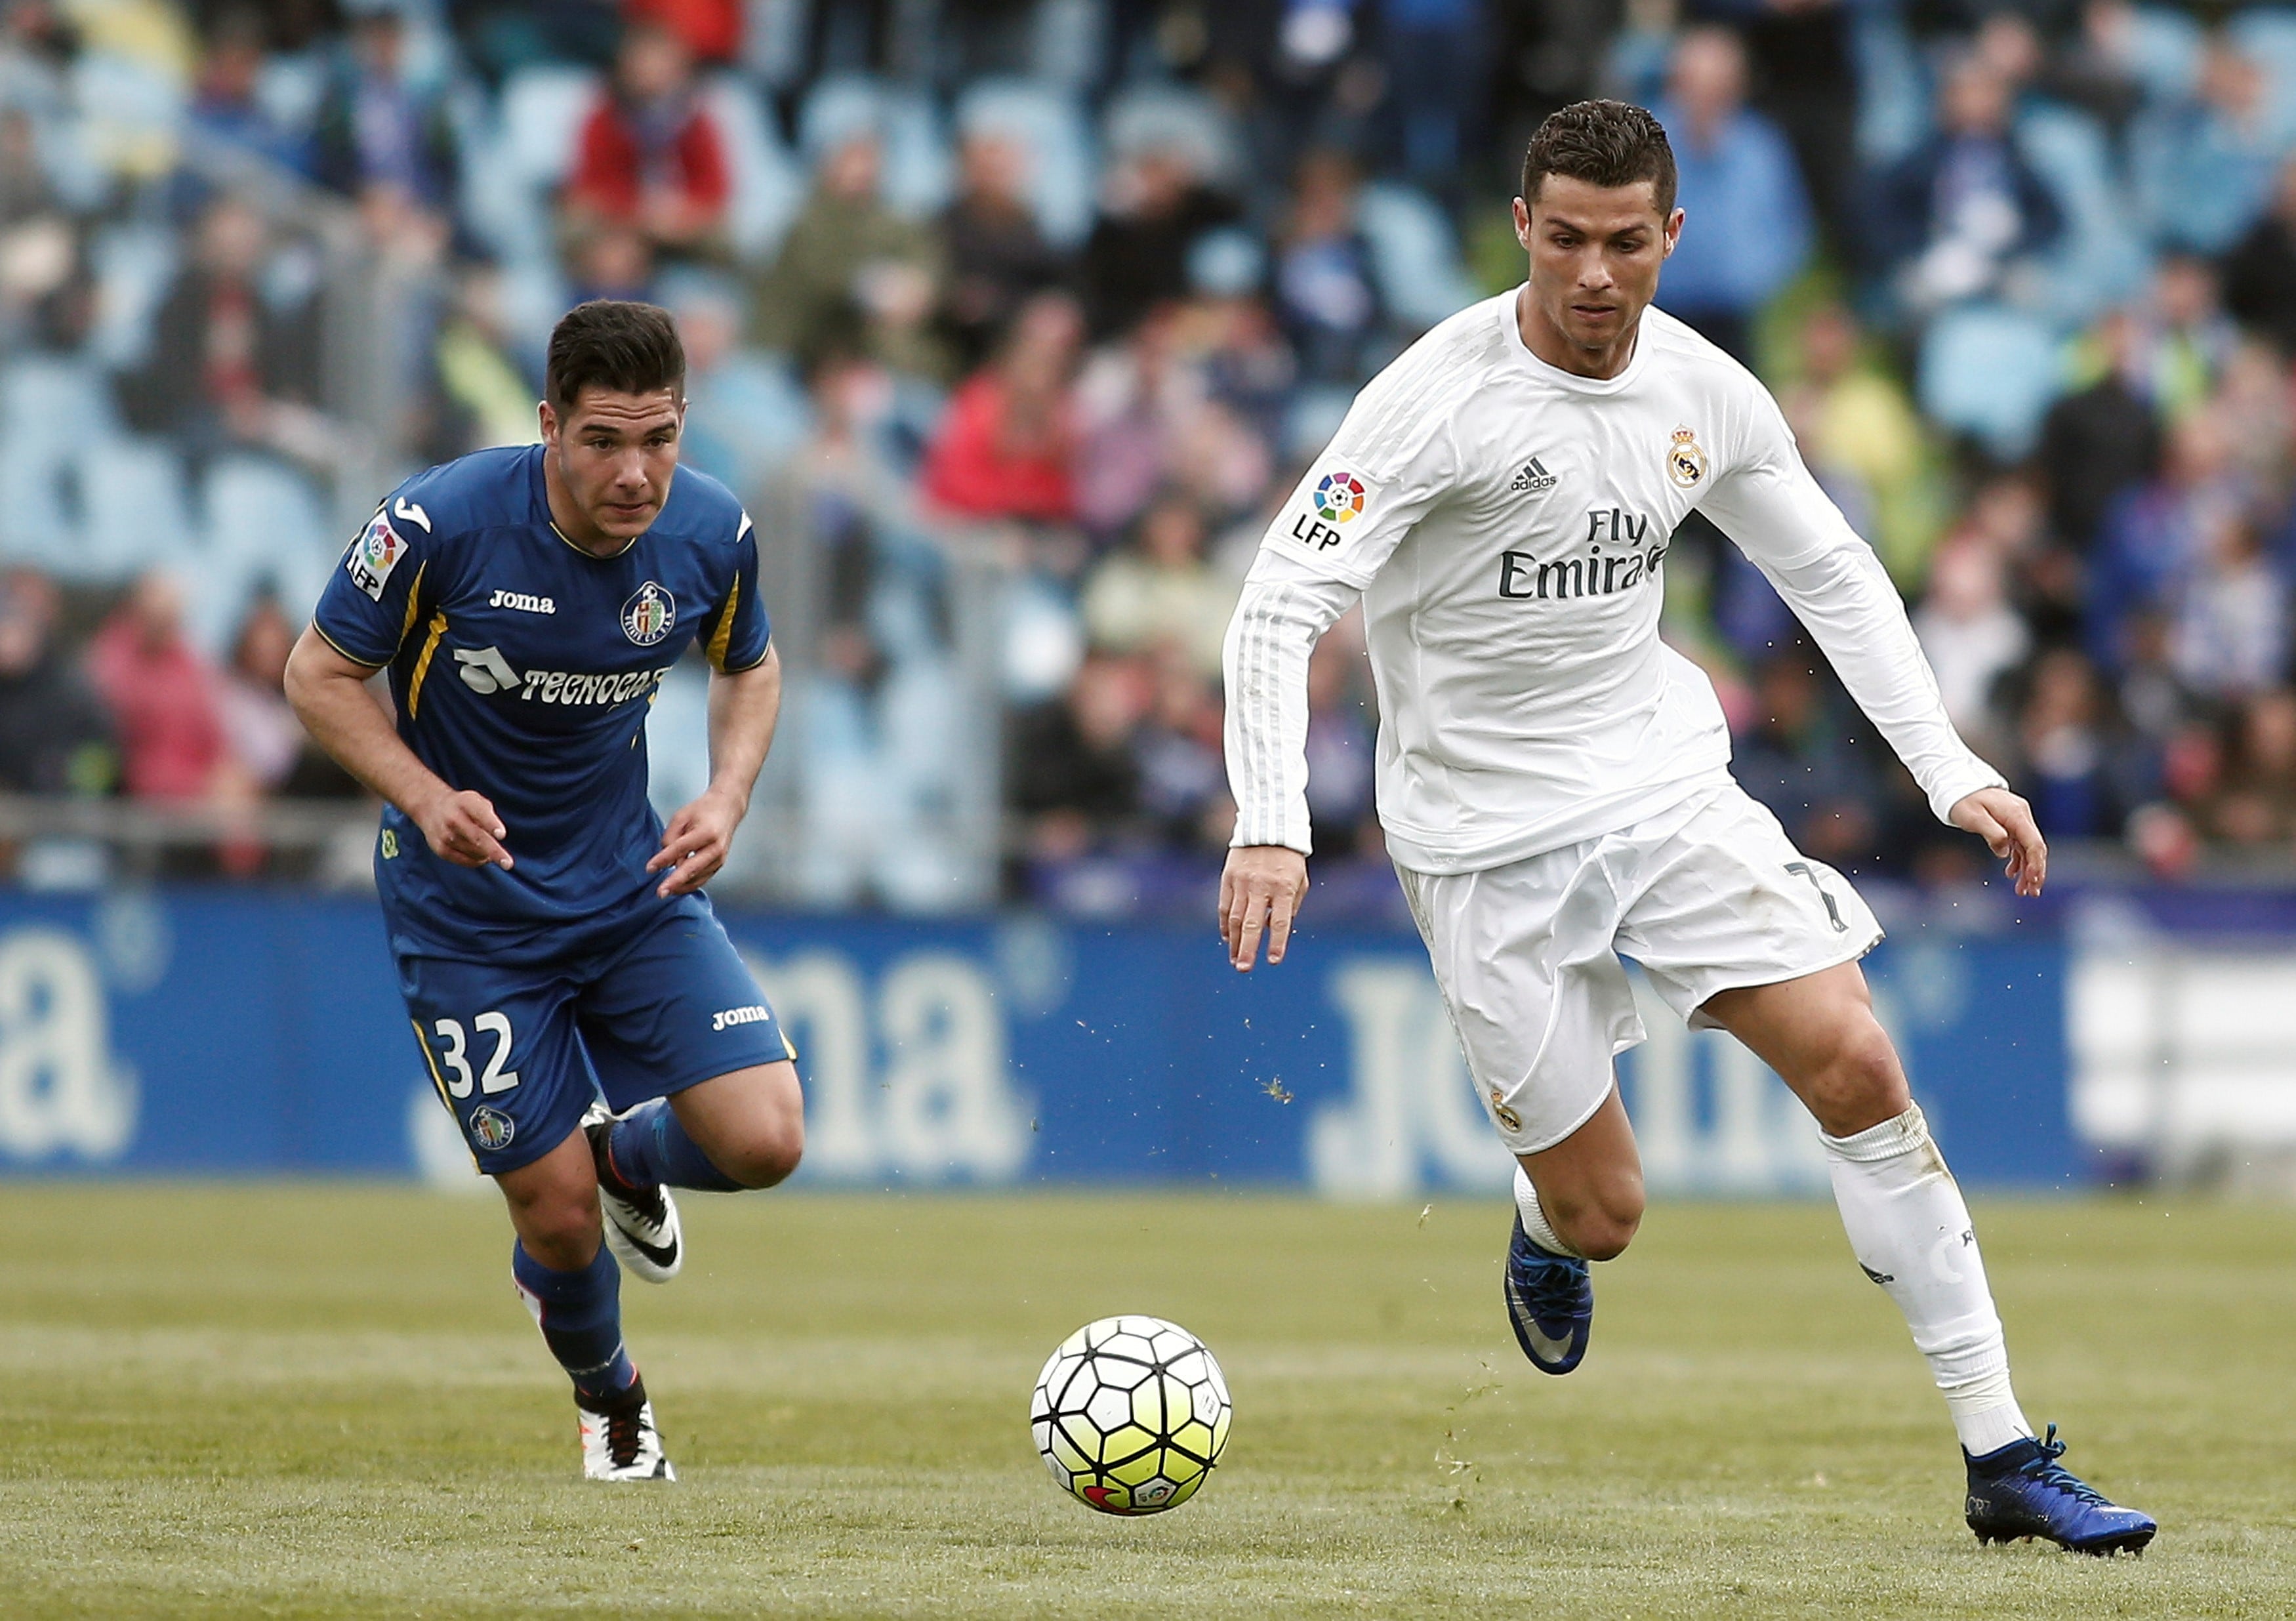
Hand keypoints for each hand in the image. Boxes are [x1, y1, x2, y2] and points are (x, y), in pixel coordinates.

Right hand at [415, 787, 511, 869]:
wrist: (430, 807)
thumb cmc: (463, 806)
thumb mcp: (476, 801)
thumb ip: (489, 815)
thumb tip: (495, 838)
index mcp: (465, 802)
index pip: (481, 813)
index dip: (491, 824)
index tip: (502, 835)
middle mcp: (453, 818)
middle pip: (477, 838)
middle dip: (494, 851)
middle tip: (508, 864)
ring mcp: (445, 835)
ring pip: (474, 852)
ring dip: (487, 854)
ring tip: (489, 850)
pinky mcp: (440, 849)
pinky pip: (465, 860)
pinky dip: (477, 860)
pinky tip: (481, 856)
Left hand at [649, 785, 744, 896]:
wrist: (727, 809)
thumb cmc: (704, 811)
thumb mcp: (681, 816)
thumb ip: (670, 837)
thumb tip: (665, 860)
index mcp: (707, 832)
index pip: (681, 848)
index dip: (664, 859)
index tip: (650, 868)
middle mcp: (716, 848)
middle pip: (692, 868)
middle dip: (675, 882)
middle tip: (661, 893)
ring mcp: (719, 859)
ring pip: (697, 878)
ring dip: (681, 885)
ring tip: (665, 890)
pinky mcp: (719, 865)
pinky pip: (702, 879)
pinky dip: (689, 884)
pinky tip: (678, 887)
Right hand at [1219, 845, 1308, 971]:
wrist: (1268, 828)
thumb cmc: (1289, 860)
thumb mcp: (1299, 881)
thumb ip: (1290, 907)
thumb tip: (1274, 930)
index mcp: (1284, 887)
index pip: (1281, 921)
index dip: (1277, 942)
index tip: (1274, 961)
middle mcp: (1261, 886)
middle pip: (1253, 924)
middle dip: (1248, 949)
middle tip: (1244, 969)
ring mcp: (1242, 882)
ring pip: (1236, 918)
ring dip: (1235, 942)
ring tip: (1235, 960)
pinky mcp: (1229, 878)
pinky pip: (1225, 906)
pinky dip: (1225, 924)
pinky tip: (1228, 938)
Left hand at [1950, 786, 2046, 896]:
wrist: (1958, 784)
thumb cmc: (1963, 799)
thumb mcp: (1973, 817)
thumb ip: (1992, 833)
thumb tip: (2005, 852)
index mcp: (2016, 814)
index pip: (2034, 842)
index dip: (2036, 863)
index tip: (2033, 881)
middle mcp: (2021, 816)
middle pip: (2035, 848)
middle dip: (2035, 871)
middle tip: (2031, 893)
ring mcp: (2017, 820)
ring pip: (2028, 848)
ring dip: (2027, 869)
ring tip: (2022, 890)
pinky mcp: (2011, 823)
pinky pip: (2019, 844)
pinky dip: (2018, 860)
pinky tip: (2012, 873)